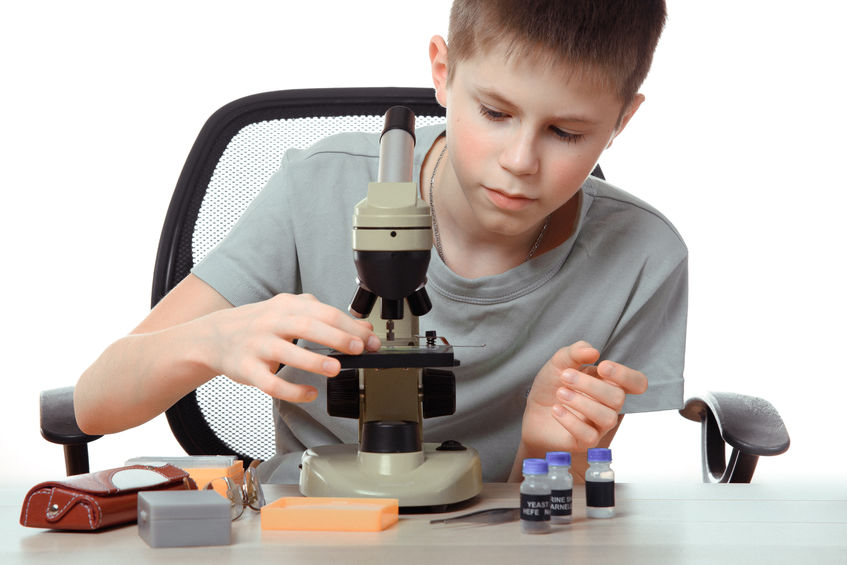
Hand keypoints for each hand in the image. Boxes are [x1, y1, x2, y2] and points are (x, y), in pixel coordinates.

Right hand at [199, 293, 379, 401]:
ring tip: (336, 369)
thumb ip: (324, 316)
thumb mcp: (290, 311)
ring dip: (314, 361)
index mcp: (287, 306)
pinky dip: (291, 390)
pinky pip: (270, 382)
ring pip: (287, 352)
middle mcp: (272, 323)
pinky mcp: (247, 369)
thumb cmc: (260, 324)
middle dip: (335, 336)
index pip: (323, 312)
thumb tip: (362, 327)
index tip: (370, 338)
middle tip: (359, 348)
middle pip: (306, 325)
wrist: (214, 336)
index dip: (349, 325)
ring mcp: (258, 346)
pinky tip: (309, 393)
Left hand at [521, 341, 646, 452]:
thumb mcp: (559, 363)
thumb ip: (575, 353)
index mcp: (609, 383)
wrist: (532, 412)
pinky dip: (571, 420)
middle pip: (618, 397)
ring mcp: (599, 425)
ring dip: (581, 402)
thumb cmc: (551, 387)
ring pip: (607, 417)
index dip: (626, 375)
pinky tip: (556, 409)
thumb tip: (593, 351)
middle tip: (565, 376)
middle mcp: (609, 405)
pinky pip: (589, 436)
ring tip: (560, 393)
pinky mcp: (586, 442)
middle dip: (590, 385)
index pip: (638, 383)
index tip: (602, 367)